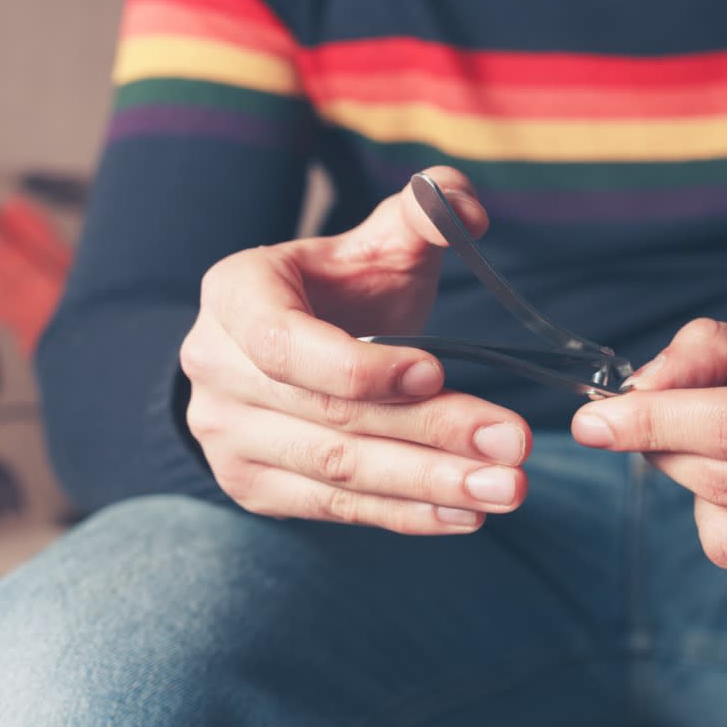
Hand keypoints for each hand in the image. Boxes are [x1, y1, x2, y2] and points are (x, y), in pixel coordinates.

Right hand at [180, 167, 530, 534]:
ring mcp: (227, 438)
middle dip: (431, 431)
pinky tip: (466, 513)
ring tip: (507, 488)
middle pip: (329, 416)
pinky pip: (335, 509)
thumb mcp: (375, 244)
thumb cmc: (338, 292)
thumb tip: (466, 211)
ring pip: (338, 471)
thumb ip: (423, 213)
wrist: (289, 353)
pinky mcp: (252, 488)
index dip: (361, 367)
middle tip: (512, 442)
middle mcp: (214, 370)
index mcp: (236, 295)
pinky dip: (405, 515)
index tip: (437, 371)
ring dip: (429, 483)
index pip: (285, 343)